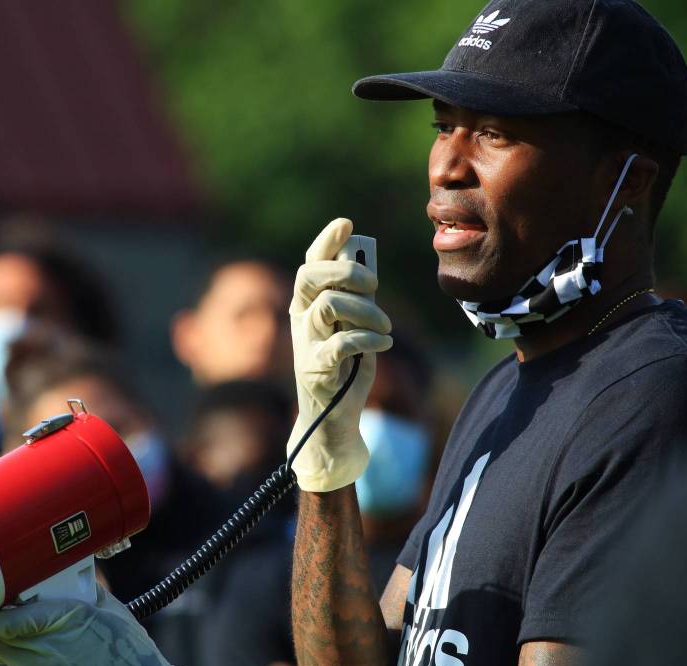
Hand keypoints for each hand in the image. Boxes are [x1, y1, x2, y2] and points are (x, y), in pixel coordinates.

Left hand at [0, 585, 196, 665]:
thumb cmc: (129, 652)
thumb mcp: (110, 610)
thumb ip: (85, 591)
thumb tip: (70, 576)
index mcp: (60, 619)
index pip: (5, 620)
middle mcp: (44, 650)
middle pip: (0, 642)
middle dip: (6, 632)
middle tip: (26, 626)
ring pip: (8, 663)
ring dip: (18, 653)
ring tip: (49, 651)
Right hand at [287, 218, 392, 491]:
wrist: (332, 422)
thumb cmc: (345, 371)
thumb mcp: (352, 329)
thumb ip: (355, 301)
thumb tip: (366, 268)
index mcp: (307, 305)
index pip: (310, 264)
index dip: (326, 241)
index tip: (346, 223)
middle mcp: (300, 320)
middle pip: (312, 277)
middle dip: (348, 273)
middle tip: (373, 286)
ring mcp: (305, 344)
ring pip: (329, 305)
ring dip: (366, 310)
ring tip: (386, 325)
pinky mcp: (316, 369)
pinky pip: (342, 343)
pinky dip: (368, 338)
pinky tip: (383, 343)